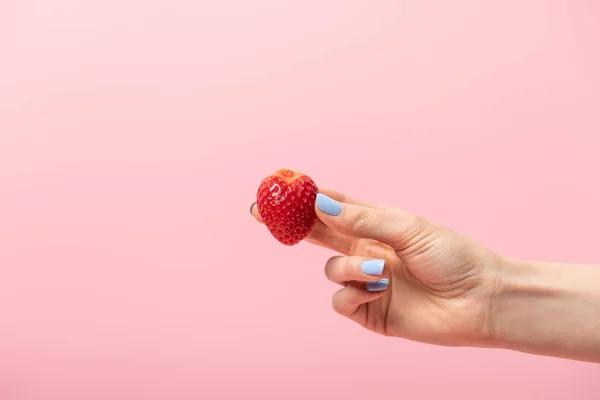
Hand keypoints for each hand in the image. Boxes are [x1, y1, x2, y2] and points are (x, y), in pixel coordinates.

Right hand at [251, 189, 501, 347]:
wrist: (480, 300)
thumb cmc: (452, 256)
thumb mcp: (408, 228)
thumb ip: (363, 219)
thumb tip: (320, 205)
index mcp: (376, 226)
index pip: (333, 208)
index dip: (305, 198)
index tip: (280, 188)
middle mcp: (366, 251)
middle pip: (318, 235)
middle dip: (290, 225)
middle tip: (261, 214)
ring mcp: (366, 281)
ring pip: (330, 269)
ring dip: (347, 268)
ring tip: (380, 270)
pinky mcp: (369, 311)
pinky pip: (341, 300)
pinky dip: (353, 293)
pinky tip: (379, 289)